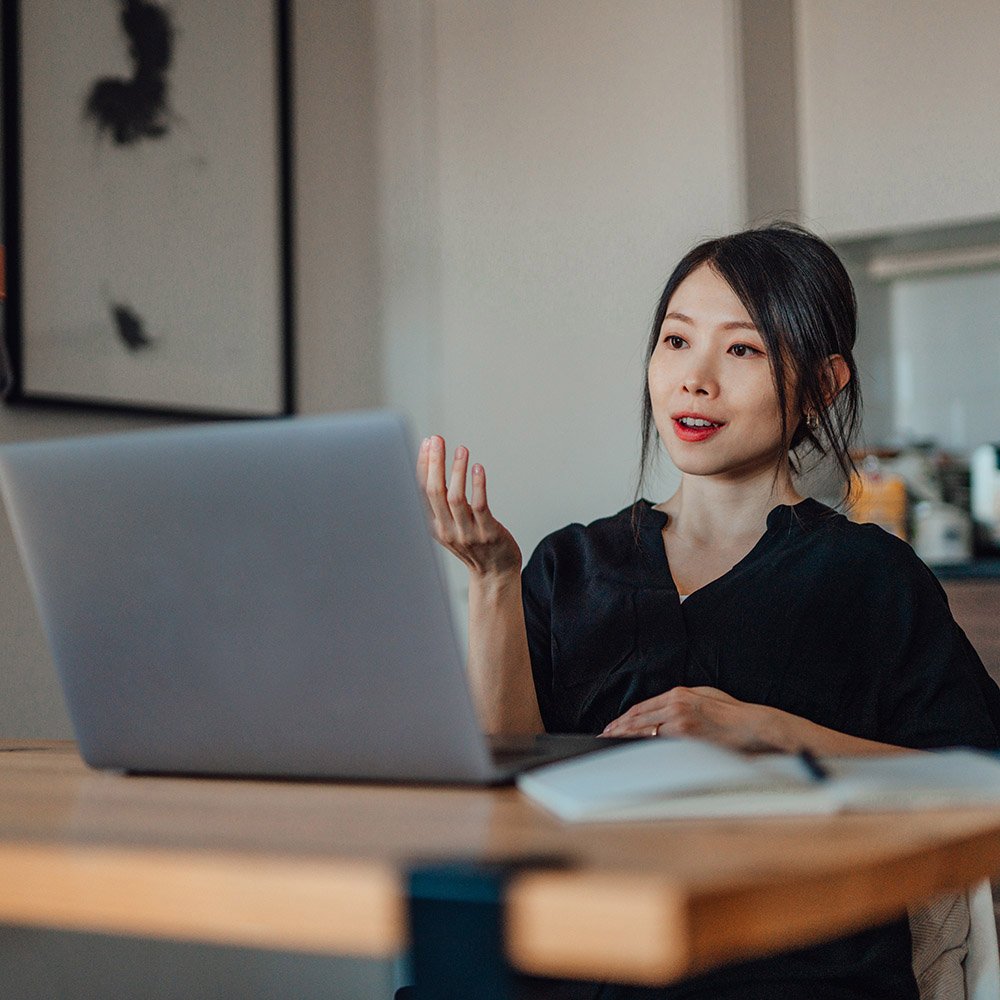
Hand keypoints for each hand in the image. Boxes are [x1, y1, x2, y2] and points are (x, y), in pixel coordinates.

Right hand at [416, 435, 521, 577]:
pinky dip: (477, 485)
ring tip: (462, 450)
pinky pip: (480, 506)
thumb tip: (434, 466)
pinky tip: (478, 468)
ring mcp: (467, 533)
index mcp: (434, 526)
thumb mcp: (449, 527)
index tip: (428, 443)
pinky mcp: (488, 533)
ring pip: (455, 498)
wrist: (495, 576)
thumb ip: (440, 504)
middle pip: (434, 492)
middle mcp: (447, 530)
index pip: (422, 491)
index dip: (424, 465)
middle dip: (434, 463)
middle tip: (438, 439)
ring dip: (456, 470)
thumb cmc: (474, 546)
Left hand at [601, 686, 782, 751]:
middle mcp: (674, 707)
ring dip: (625, 739)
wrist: (749, 725)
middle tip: (603, 737)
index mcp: (677, 694)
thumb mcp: (702, 695)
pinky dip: (644, 748)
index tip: (612, 725)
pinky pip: (659, 745)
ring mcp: (679, 724)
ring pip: (644, 733)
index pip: (641, 708)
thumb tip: (662, 709)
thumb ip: (680, 700)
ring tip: (611, 745)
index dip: (624, 718)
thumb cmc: (729, 711)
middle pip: (638, 720)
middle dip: (618, 729)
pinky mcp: (686, 740)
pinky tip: (633, 753)